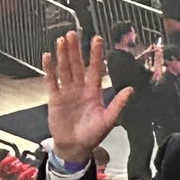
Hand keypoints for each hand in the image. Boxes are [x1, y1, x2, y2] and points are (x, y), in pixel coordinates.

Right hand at [43, 32, 130, 164]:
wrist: (75, 146)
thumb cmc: (93, 134)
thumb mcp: (109, 119)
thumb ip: (118, 104)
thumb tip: (131, 89)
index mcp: (94, 92)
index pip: (95, 69)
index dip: (96, 55)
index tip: (97, 40)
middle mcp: (80, 89)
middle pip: (77, 65)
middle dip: (76, 50)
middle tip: (74, 33)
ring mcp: (67, 92)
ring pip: (64, 69)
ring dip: (62, 55)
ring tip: (62, 40)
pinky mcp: (55, 97)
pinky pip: (51, 80)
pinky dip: (49, 69)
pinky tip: (48, 56)